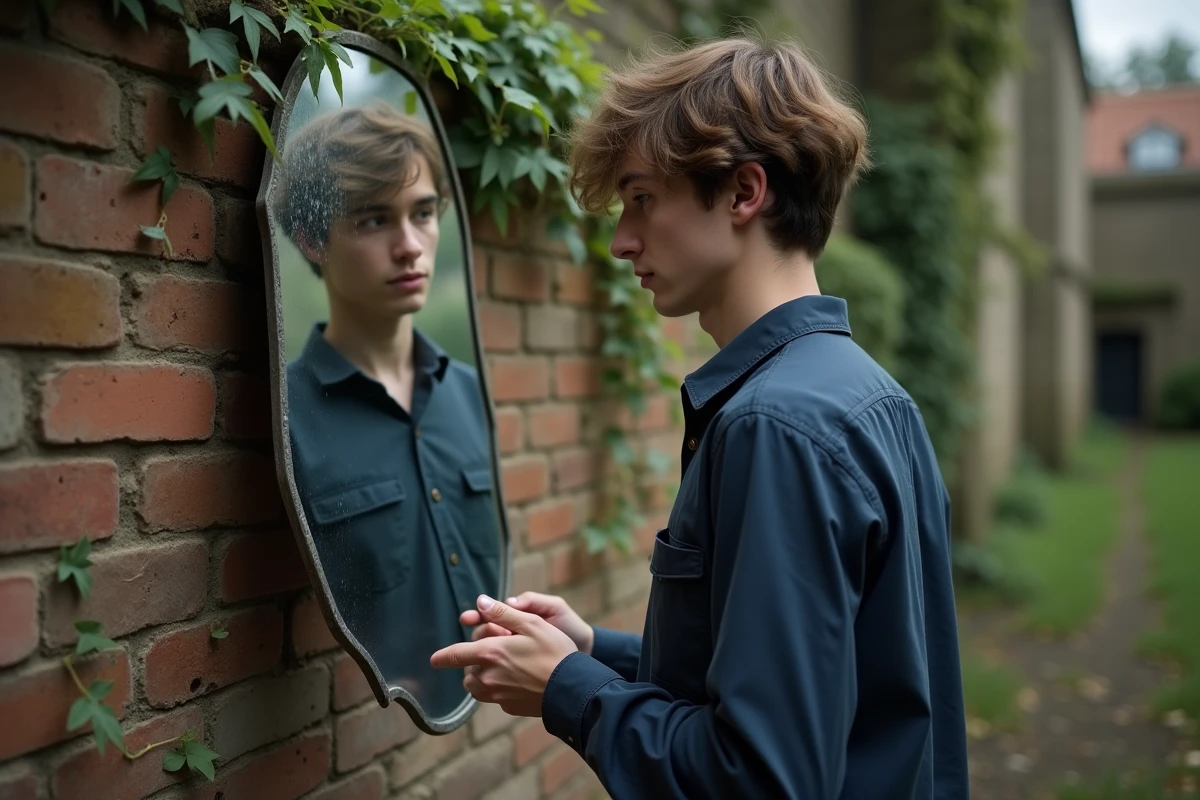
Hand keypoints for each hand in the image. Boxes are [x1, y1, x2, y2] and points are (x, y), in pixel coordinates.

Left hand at [432, 594, 577, 716]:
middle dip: (473, 663)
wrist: (572, 689)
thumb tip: (480, 602)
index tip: (434, 660)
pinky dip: (499, 689)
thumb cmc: (554, 652)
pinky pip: (495, 697)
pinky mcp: (508, 707)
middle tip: (494, 652)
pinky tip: (517, 681)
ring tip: (501, 668)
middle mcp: (487, 678)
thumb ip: (502, 613)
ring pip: (477, 688)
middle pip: (467, 673)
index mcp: (489, 654)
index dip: (442, 657)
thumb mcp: (531, 623)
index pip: (454, 656)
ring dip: (481, 678)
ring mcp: (497, 696)